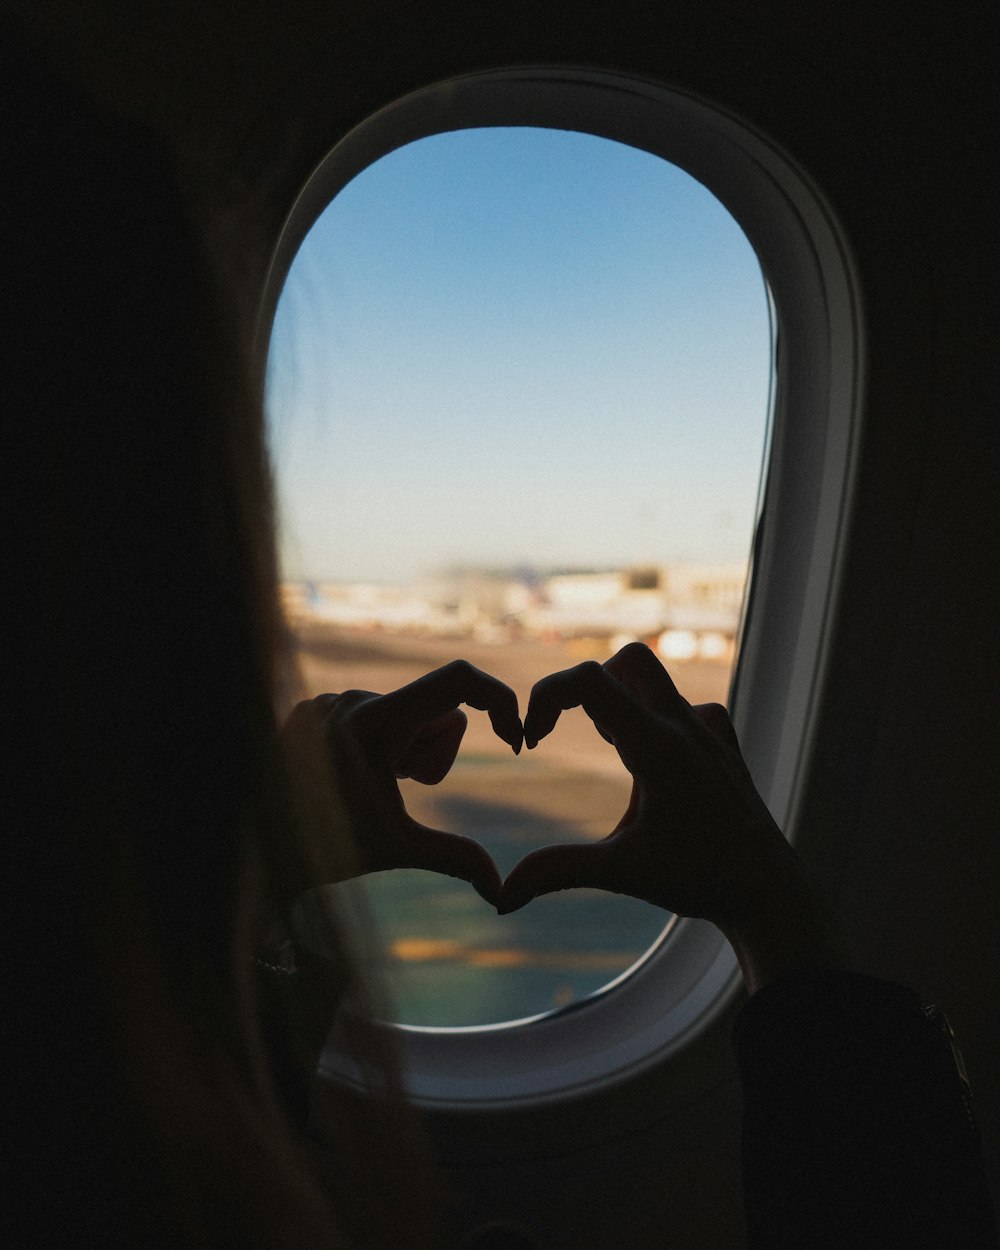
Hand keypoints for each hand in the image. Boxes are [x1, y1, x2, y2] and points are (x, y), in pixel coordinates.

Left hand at [283, 660, 521, 906]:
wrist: (253, 849)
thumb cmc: (324, 848)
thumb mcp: (397, 850)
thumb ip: (455, 858)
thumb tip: (502, 892)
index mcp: (377, 720)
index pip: (459, 679)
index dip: (499, 700)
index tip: (512, 739)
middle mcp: (352, 699)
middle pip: (436, 712)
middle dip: (437, 753)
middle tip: (406, 789)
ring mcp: (329, 701)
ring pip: (405, 714)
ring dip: (407, 751)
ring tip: (370, 787)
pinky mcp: (312, 708)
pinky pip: (370, 714)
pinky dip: (377, 745)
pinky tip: (347, 780)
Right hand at [500, 645, 822, 975]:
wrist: (770, 892)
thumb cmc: (700, 879)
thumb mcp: (621, 872)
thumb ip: (557, 872)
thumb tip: (502, 897)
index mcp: (655, 744)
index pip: (588, 680)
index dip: (546, 697)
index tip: (531, 741)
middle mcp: (683, 726)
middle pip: (625, 661)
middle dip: (585, 687)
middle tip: (570, 732)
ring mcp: (708, 733)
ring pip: (657, 681)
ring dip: (621, 701)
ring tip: (611, 753)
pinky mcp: (724, 747)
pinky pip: (688, 708)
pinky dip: (659, 718)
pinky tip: (654, 759)